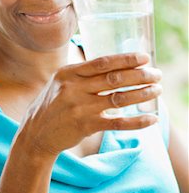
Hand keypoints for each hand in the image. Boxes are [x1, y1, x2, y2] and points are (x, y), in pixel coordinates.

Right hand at [16, 53, 161, 158]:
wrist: (34, 134)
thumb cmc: (51, 106)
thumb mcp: (59, 83)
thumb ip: (81, 74)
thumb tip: (112, 66)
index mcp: (68, 73)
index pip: (102, 62)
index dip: (125, 59)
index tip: (144, 57)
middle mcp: (73, 88)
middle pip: (113, 78)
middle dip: (139, 75)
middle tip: (157, 74)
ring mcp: (79, 107)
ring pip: (118, 99)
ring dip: (141, 94)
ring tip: (157, 90)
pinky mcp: (85, 126)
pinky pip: (116, 122)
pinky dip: (136, 121)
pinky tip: (150, 119)